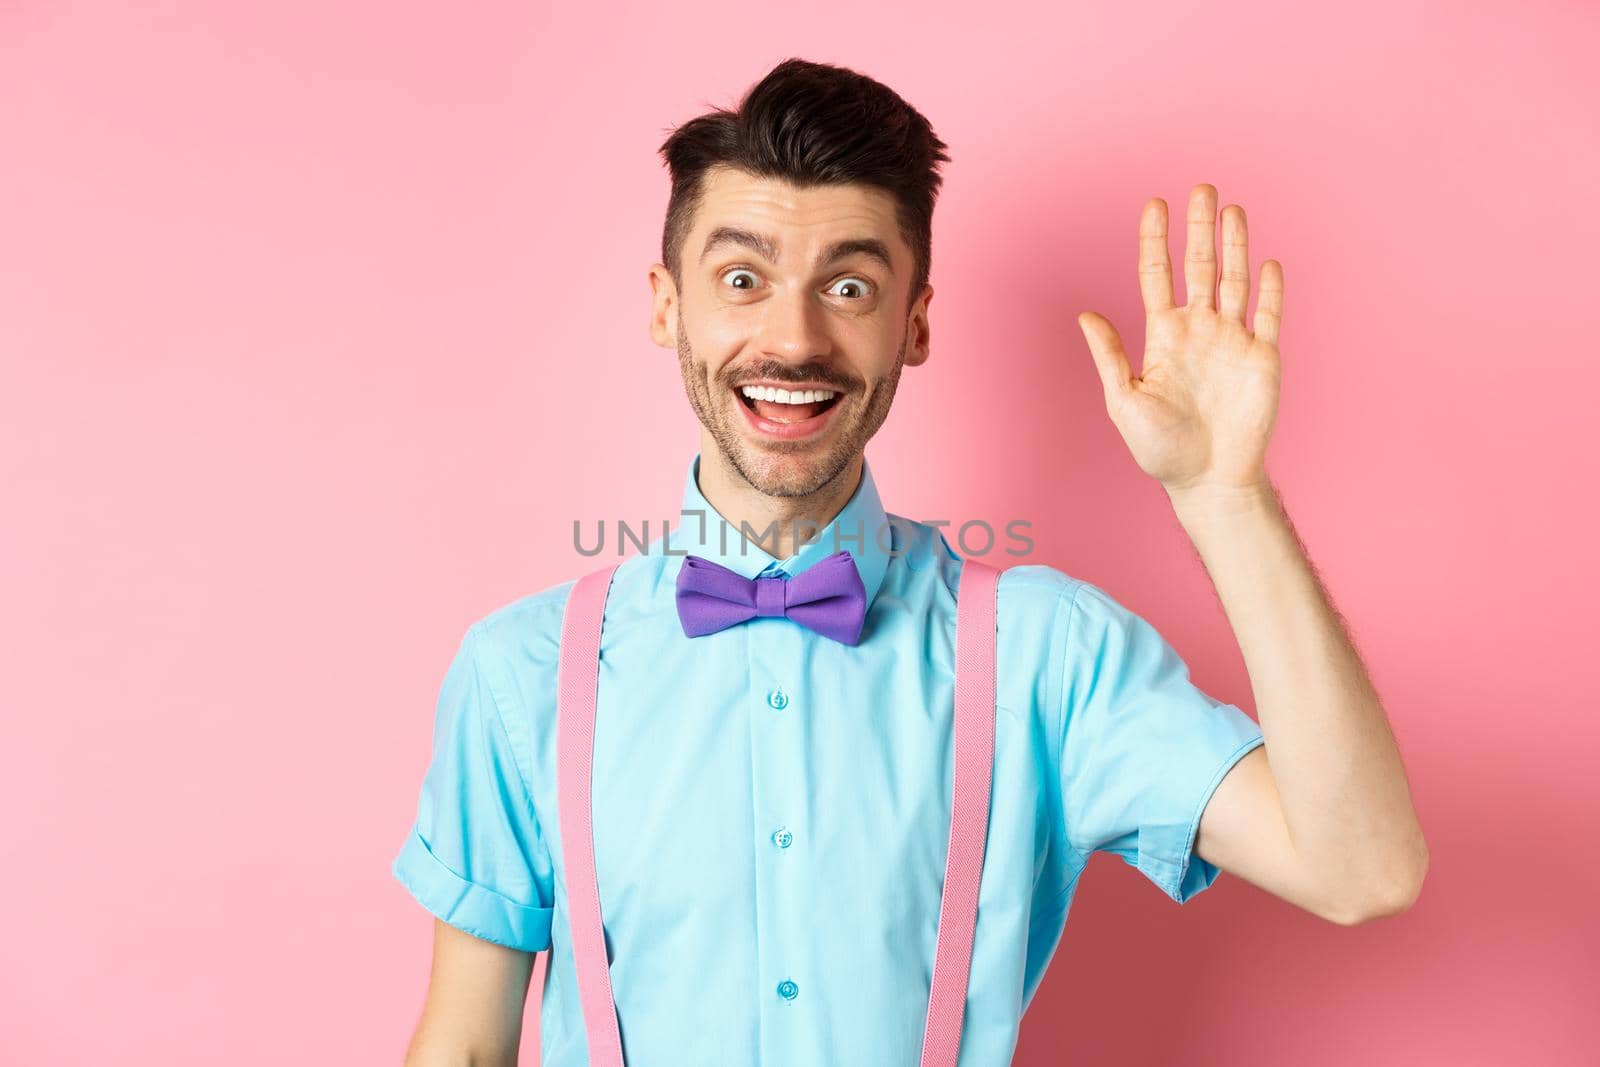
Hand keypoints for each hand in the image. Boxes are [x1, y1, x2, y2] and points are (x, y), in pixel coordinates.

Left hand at [1077, 184, 1283, 499]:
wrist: (1207, 481)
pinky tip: (1267, 261)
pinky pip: (1268, 316)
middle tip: (1200, 189)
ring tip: (1232, 208)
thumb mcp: (1124, 401)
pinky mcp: (1263, 359)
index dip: (1155, 241)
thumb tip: (1084, 314)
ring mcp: (1233, 342)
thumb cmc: (1160, 449)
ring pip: (1234, 281)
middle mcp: (1199, 331)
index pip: (1158, 276)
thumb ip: (1109, 356)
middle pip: (1199, 267)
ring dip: (1234, 245)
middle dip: (1199, 228)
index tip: (1153, 205)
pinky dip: (1270, 290)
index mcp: (1164, 337)